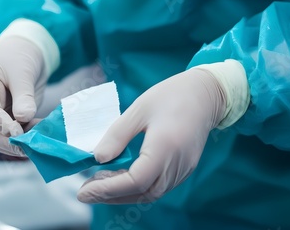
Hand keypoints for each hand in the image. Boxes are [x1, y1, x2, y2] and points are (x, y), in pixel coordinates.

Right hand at [0, 36, 46, 155]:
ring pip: (2, 137)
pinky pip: (17, 133)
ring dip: (18, 143)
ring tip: (38, 142)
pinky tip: (43, 134)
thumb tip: (24, 118)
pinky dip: (28, 137)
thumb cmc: (19, 54)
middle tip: (28, 147)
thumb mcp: (22, 71)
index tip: (16, 132)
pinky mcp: (12, 117)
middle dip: (7, 141)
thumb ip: (23, 95)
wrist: (26, 48)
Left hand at [77, 68, 226, 203]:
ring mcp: (183, 169)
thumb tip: (98, 158)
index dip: (107, 189)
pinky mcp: (184, 168)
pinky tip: (120, 178)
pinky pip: (158, 186)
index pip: (135, 181)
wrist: (206, 93)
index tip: (84, 191)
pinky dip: (137, 188)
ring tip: (99, 184)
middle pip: (142, 193)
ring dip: (123, 195)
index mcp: (164, 147)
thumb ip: (117, 135)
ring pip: (150, 194)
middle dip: (111, 196)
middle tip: (86, 191)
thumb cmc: (170, 96)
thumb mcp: (138, 110)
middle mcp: (176, 164)